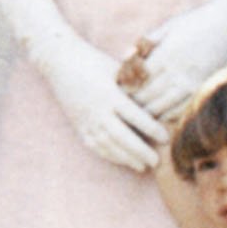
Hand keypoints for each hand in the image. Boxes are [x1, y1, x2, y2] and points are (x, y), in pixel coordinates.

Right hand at [39, 30, 164, 171]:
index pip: (135, 116)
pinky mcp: (79, 126)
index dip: (152, 129)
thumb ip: (135, 82)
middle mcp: (98, 111)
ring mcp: (87, 121)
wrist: (60, 63)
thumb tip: (158, 90)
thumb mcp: (117, 68)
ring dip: (126, 158)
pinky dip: (110, 156)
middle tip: (157, 161)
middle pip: (123, 137)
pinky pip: (95, 146)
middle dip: (140, 151)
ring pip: (109, 145)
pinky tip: (122, 161)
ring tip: (142, 167)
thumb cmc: (94, 61)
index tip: (166, 138)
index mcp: (110, 95)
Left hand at [127, 0, 226, 120]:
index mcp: (166, 54)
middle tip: (122, 109)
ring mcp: (193, 83)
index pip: (137, 81)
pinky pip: (180, 111)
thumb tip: (124, 56)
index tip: (116, 93)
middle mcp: (178, 72)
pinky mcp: (204, 90)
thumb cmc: (198, 22)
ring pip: (162, 109)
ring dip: (148, 113)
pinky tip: (160, 113)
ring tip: (138, 115)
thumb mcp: (169, 26)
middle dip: (133, 105)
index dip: (124, 90)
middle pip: (147, 99)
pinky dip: (167, 115)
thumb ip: (146, 42)